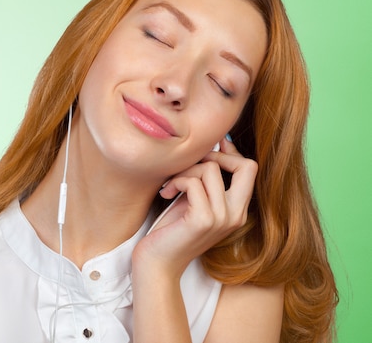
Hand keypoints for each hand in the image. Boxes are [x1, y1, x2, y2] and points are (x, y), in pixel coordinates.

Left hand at [133, 138, 257, 278]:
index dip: (228, 151)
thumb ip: (206, 180)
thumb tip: (214, 144)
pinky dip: (176, 182)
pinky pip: (193, 182)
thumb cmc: (172, 230)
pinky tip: (166, 193)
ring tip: (171, 184)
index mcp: (238, 210)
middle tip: (188, 164)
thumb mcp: (194, 200)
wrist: (158, 264)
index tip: (207, 146)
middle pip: (245, 166)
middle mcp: (237, 215)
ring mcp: (223, 219)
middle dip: (214, 154)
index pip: (249, 168)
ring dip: (185, 170)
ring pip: (210, 169)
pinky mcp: (204, 220)